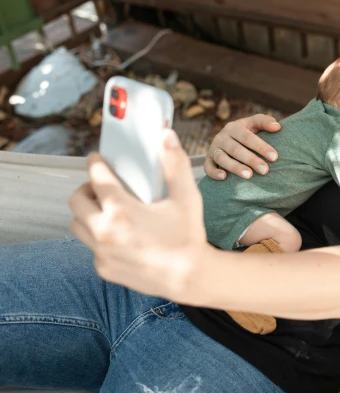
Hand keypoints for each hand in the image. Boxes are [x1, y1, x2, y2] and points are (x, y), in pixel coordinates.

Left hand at [69, 130, 208, 300]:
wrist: (189, 276)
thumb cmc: (187, 236)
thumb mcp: (186, 197)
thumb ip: (174, 164)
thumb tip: (165, 136)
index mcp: (121, 210)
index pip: (97, 178)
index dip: (96, 164)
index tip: (97, 159)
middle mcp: (104, 232)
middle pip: (77, 201)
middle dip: (86, 189)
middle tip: (101, 187)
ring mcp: (101, 252)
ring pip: (79, 225)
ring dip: (88, 214)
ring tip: (107, 210)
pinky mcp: (104, 268)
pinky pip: (92, 247)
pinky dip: (100, 237)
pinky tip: (120, 235)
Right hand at [206, 114, 281, 179]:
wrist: (228, 141)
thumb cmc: (247, 133)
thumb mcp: (254, 124)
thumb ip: (264, 122)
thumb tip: (277, 126)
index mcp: (233, 127)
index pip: (248, 137)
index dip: (261, 147)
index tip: (274, 157)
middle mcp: (221, 137)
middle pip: (236, 149)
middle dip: (251, 160)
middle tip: (265, 170)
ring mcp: (213, 149)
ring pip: (222, 159)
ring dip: (235, 167)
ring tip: (249, 175)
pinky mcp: (208, 160)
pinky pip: (208, 167)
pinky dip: (214, 172)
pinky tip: (224, 177)